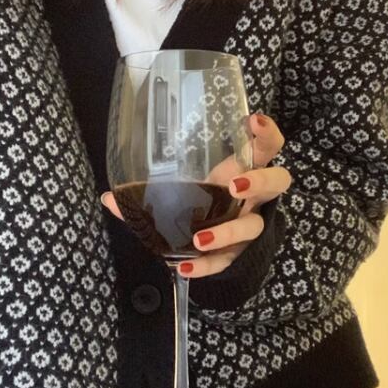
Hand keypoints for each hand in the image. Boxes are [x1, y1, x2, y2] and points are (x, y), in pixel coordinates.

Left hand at [100, 113, 291, 277]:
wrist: (223, 243)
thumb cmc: (206, 202)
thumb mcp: (185, 190)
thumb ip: (150, 191)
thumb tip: (110, 196)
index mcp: (245, 169)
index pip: (268, 146)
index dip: (267, 133)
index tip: (253, 121)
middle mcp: (255, 197)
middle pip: (277, 182)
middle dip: (259, 181)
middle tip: (234, 186)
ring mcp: (250, 225)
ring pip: (253, 227)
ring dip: (227, 231)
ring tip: (199, 238)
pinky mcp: (240, 254)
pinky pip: (227, 260)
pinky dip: (207, 266)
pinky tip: (186, 267)